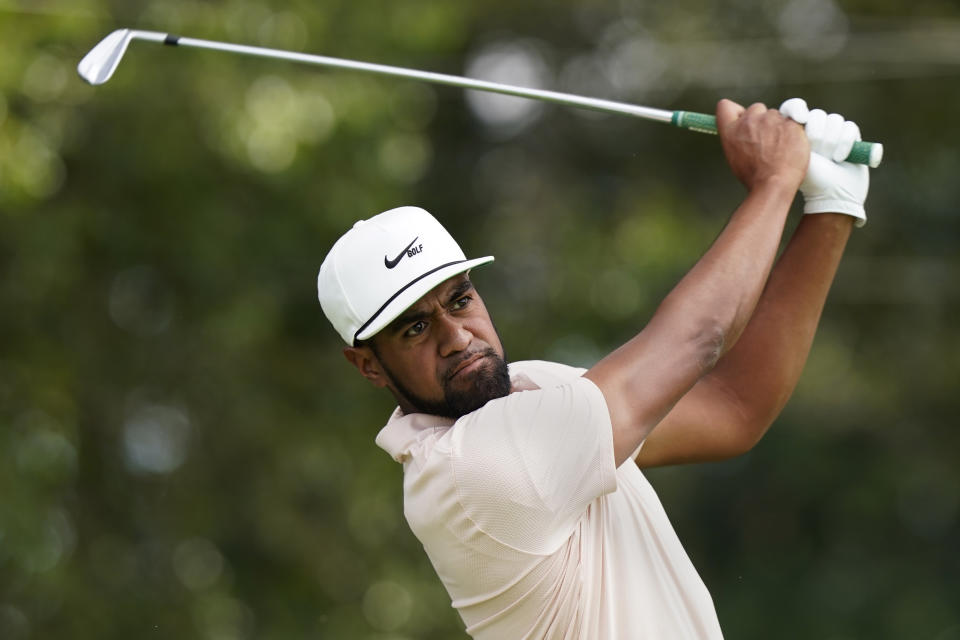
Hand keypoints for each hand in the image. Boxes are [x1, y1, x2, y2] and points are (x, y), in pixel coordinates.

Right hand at [716, 99, 808, 190]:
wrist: (773, 184)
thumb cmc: (754, 176)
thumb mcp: (734, 156)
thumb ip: (737, 137)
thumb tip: (744, 132)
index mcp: (731, 130)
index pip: (725, 106)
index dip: (737, 112)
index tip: (743, 119)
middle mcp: (749, 121)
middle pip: (757, 109)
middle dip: (762, 120)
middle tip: (766, 140)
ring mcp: (770, 120)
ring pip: (777, 115)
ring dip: (779, 127)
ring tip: (779, 148)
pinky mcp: (790, 123)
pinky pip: (794, 122)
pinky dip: (793, 133)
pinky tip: (790, 147)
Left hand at [779, 98, 869, 226]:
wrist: (832, 195)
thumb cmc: (809, 179)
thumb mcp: (791, 158)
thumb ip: (784, 137)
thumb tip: (780, 118)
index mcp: (794, 132)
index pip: (793, 107)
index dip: (796, 108)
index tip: (799, 118)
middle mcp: (814, 128)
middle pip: (817, 115)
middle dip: (817, 135)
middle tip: (816, 154)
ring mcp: (833, 132)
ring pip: (834, 120)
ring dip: (832, 141)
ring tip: (829, 159)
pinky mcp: (850, 135)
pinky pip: (849, 127)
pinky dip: (845, 142)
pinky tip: (840, 158)